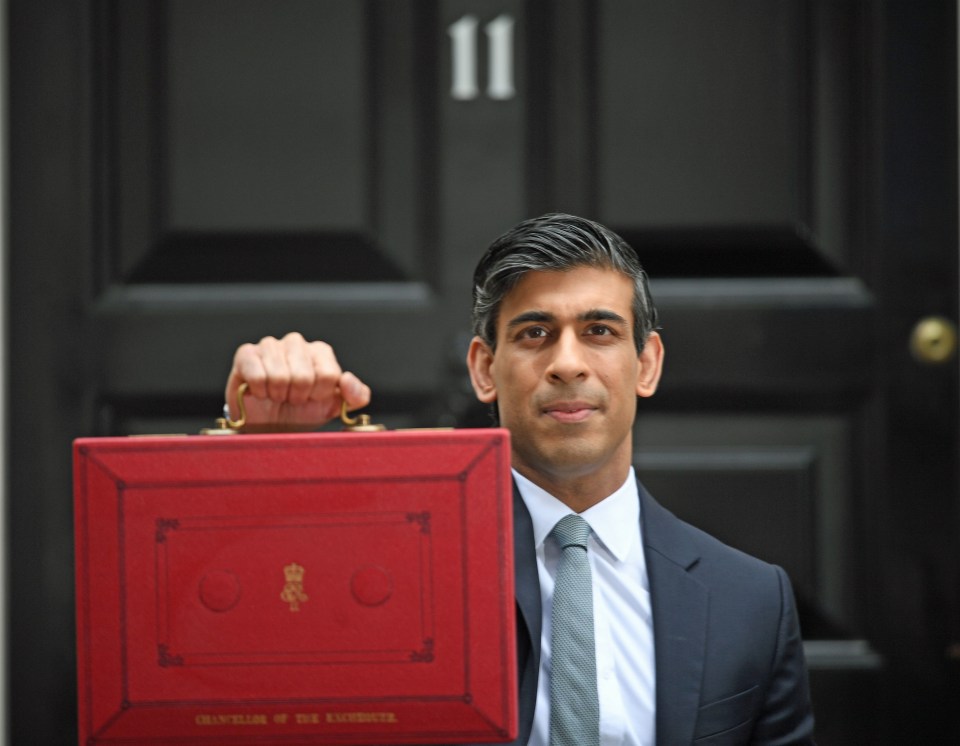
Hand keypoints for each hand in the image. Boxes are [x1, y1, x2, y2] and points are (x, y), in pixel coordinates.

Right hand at [225, 332, 370, 428]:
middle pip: (304, 376)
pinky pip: (257, 375)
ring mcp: (270, 345)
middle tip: (292, 398)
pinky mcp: (246, 354)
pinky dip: (259, 391)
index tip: (312, 398)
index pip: (329, 375)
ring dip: (278, 395)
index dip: (319, 395)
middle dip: (298, 396)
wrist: (269, 425)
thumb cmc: (302, 412)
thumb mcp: (335, 406)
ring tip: (277, 395)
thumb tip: (347, 379)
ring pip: (280, 376)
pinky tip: (260, 391)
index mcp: (321, 352)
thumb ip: (357, 395)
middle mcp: (296, 343)